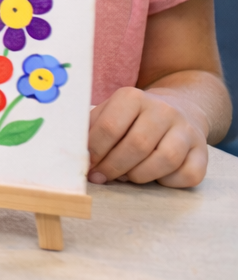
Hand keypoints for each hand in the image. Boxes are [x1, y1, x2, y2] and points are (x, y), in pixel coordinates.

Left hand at [88, 86, 208, 186]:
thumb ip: (91, 130)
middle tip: (101, 177)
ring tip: (127, 176)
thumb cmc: (132, 119)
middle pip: (137, 145)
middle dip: (114, 167)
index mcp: (133, 97)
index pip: (109, 127)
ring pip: (165, 160)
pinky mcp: (203, 152)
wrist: (178, 110)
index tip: (87, 166)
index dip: (95, 152)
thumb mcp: (109, 113)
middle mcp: (163, 110)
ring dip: (140, 175)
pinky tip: (155, 177)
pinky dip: (168, 182)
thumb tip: (77, 154)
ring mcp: (186, 130)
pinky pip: (187, 174)